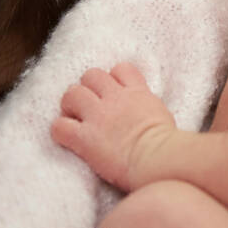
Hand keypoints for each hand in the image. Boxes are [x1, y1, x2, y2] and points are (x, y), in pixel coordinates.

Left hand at [51, 62, 175, 190]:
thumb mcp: (161, 115)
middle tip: (88, 107)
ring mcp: (98, 116)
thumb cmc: (168, 145)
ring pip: (71, 94)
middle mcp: (115, 99)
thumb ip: (147, 107)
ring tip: (74, 118)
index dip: (113, 79)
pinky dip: (60, 131)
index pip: (120, 69)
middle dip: (87, 89)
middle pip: (91, 75)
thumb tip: (145, 117)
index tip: (113, 93)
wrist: (159, 158)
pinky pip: (59, 126)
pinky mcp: (85, 138)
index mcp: (137, 93)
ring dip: (70, 105)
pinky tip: (67, 138)